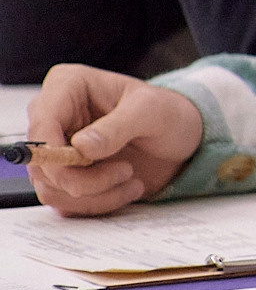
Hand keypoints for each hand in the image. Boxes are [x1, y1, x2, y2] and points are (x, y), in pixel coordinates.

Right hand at [24, 65, 202, 215]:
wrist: (181, 138)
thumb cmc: (168, 113)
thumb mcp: (151, 112)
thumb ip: (117, 127)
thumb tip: (80, 146)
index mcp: (68, 86)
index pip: (41, 123)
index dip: (53, 152)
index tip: (84, 164)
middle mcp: (54, 117)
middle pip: (41, 162)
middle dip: (83, 179)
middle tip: (125, 171)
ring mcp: (57, 148)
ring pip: (51, 187)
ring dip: (94, 193)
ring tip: (131, 178)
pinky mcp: (65, 174)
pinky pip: (65, 201)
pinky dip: (97, 202)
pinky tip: (127, 189)